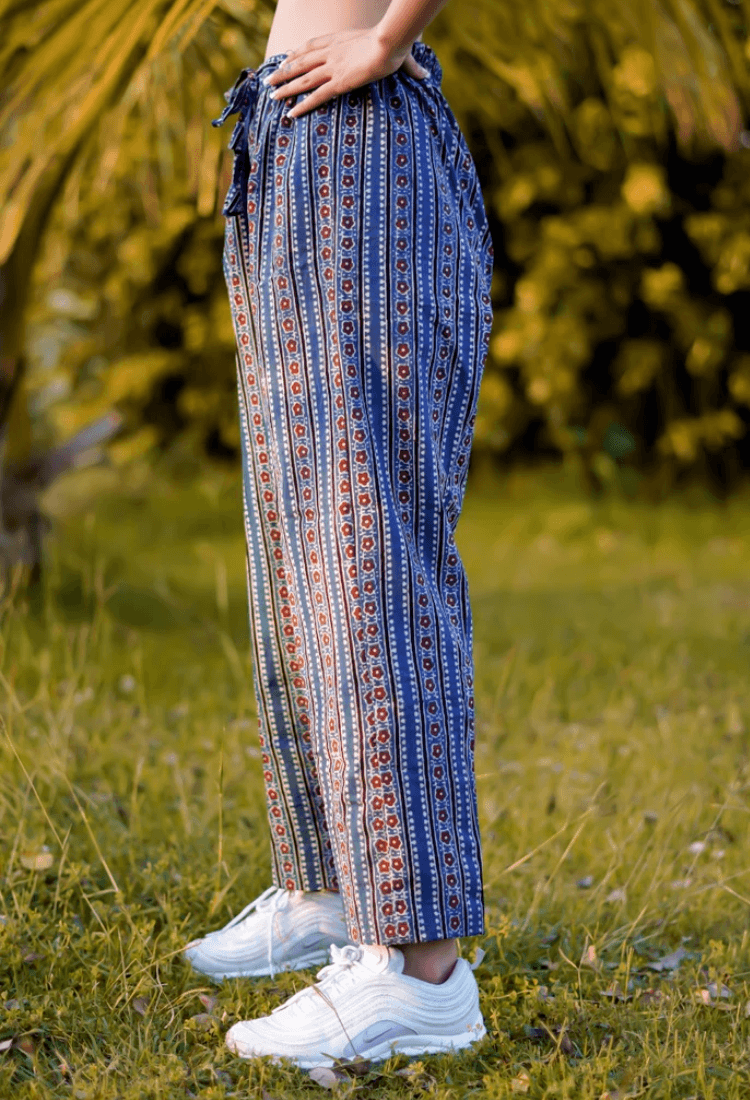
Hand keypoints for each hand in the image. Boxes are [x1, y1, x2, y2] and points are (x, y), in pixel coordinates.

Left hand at [263, 29, 428, 118]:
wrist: (390, 42)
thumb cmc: (396, 44)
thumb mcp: (401, 55)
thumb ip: (410, 68)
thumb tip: (426, 76)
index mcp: (340, 41)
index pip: (312, 46)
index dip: (296, 54)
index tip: (284, 59)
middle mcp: (331, 53)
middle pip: (301, 62)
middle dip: (283, 72)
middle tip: (269, 80)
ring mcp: (333, 68)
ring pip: (303, 80)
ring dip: (285, 88)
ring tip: (271, 96)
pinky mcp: (338, 83)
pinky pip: (315, 96)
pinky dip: (302, 105)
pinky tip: (290, 113)